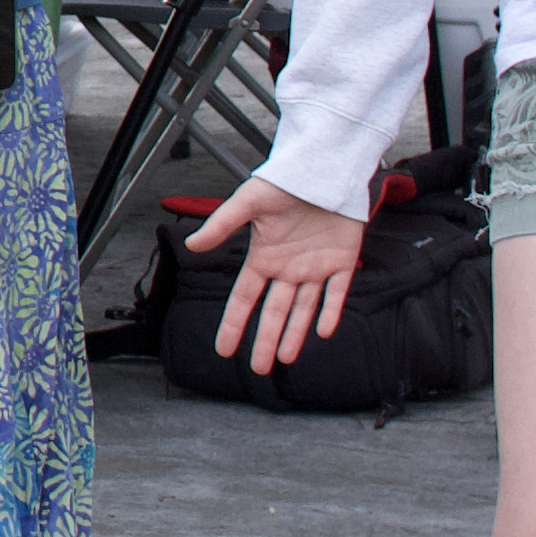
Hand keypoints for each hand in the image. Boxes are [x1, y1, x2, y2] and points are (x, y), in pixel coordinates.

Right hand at [182, 174, 366, 374]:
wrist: (324, 168)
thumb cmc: (285, 180)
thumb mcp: (249, 201)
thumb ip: (222, 224)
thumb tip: (193, 245)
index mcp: (263, 256)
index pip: (245, 297)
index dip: (234, 323)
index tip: (224, 349)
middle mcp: (288, 268)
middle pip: (274, 311)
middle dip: (265, 340)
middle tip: (258, 369)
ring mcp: (315, 267)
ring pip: (304, 309)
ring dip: (295, 334)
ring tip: (286, 359)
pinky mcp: (342, 261)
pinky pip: (336, 293)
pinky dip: (330, 312)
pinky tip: (323, 332)